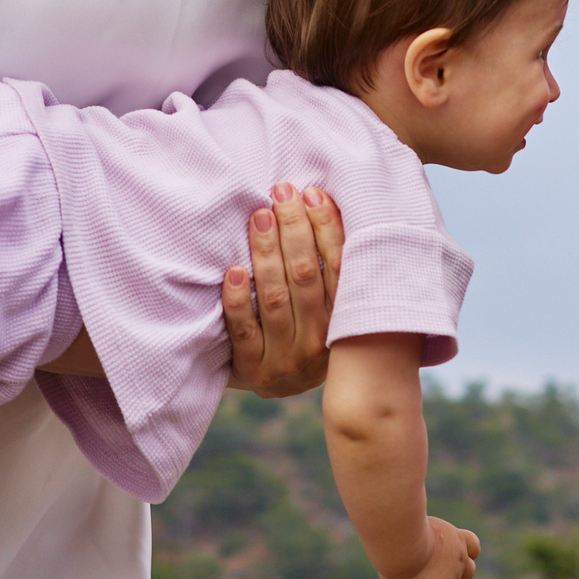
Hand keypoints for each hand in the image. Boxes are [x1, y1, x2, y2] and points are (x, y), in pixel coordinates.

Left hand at [223, 184, 343, 396]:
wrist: (283, 385)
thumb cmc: (309, 328)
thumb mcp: (331, 304)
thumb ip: (331, 265)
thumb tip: (322, 198)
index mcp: (344, 320)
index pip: (338, 266)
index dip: (326, 227)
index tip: (311, 193)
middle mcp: (320, 341)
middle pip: (305, 277)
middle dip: (293, 229)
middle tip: (281, 193)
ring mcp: (286, 359)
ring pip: (275, 299)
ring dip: (266, 254)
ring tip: (259, 217)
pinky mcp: (254, 371)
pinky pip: (244, 331)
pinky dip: (238, 300)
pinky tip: (234, 270)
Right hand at [382, 517, 480, 578]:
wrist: (402, 541)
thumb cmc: (401, 528)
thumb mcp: (417, 527)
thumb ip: (425, 540)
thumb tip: (416, 549)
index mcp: (455, 538)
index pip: (473, 547)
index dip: (464, 553)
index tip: (445, 554)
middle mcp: (458, 559)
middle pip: (467, 573)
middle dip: (452, 575)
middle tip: (429, 573)